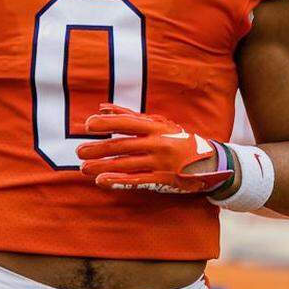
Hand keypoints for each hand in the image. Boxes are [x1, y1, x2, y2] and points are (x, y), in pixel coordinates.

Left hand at [76, 103, 232, 193]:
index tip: (88, 125)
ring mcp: (160, 163)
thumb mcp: (159, 124)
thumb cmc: (178, 139)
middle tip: (79, 151)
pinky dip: (118, 180)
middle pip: (123, 146)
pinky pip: (136, 180)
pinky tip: (102, 180)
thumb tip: (102, 108)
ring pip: (126, 164)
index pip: (127, 123)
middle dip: (99, 148)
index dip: (107, 124)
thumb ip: (130, 116)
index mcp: (156, 127)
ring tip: (84, 167)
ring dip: (102, 166)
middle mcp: (158, 144)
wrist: (209, 162)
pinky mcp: (161, 180)